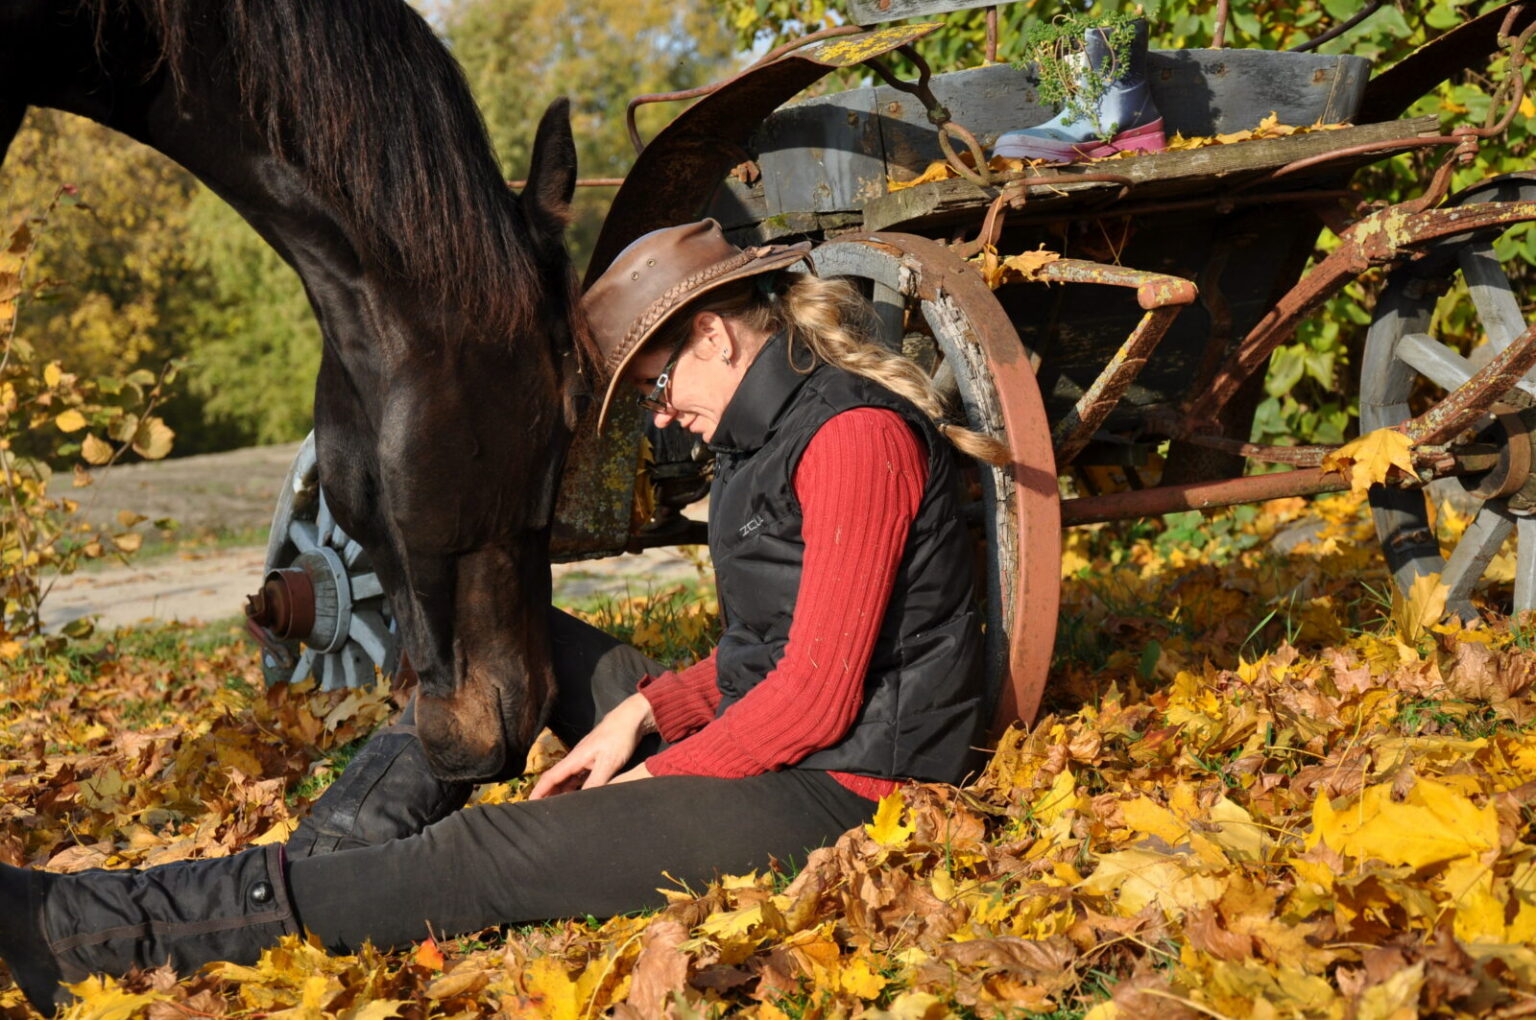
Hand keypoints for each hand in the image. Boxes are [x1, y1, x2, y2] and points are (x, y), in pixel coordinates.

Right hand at [529, 693, 655, 799]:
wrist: (631, 718)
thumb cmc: (620, 737)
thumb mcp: (609, 762)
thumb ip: (595, 782)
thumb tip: (583, 801)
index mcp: (575, 758)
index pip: (551, 777)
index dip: (539, 791)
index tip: (529, 804)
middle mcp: (576, 758)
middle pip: (556, 779)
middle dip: (547, 794)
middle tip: (540, 811)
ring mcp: (585, 758)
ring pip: (568, 779)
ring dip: (560, 792)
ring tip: (556, 807)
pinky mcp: (595, 759)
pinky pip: (579, 776)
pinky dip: (574, 787)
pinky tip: (576, 796)